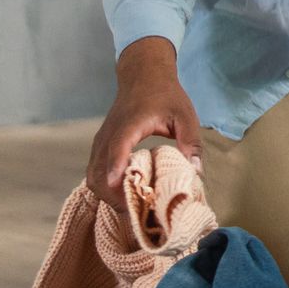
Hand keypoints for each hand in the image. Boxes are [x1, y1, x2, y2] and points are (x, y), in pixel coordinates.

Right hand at [84, 36, 202, 210]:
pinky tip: (124, 195)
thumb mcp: (185, 115)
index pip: (117, 149)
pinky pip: (95, 172)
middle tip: (137, 211)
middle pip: (98, 171)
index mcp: (129, 124)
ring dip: (107, 194)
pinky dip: (104, 186)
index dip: (117, 170)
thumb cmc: (165, 95)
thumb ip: (191, 141)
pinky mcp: (101, 146)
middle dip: (113, 195)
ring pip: (92, 175)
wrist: (143, 75)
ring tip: (131, 207)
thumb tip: (196, 171)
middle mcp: (109, 135)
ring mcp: (101, 141)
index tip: (122, 192)